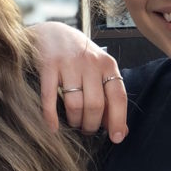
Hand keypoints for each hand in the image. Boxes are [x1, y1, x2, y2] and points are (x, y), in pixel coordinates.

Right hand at [28, 22, 127, 141]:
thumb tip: (121, 129)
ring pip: (75, 104)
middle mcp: (90, 63)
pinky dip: (51, 117)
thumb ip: (110, 96)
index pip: (118, 96)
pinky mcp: (48, 66)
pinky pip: (50, 98)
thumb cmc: (78, 56)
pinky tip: (53, 127)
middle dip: (91, 124)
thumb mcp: (99, 70)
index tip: (116, 138)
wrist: (51, 33)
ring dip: (74, 121)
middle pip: (95, 104)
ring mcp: (68, 64)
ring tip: (73, 123)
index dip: (118, 120)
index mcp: (107, 64)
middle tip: (86, 129)